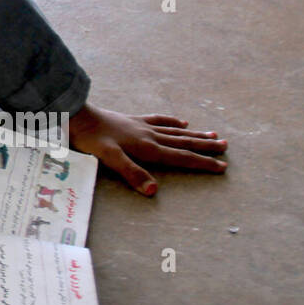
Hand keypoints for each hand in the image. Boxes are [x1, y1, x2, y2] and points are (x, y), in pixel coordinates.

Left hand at [68, 103, 226, 195]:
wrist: (77, 114)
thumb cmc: (91, 138)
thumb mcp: (109, 158)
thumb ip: (131, 173)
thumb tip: (153, 190)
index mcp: (147, 148)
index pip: (181, 157)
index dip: (202, 163)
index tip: (223, 166)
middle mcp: (149, 136)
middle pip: (183, 142)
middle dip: (205, 147)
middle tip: (226, 147)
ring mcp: (141, 126)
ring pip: (175, 131)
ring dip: (194, 134)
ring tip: (212, 135)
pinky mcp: (132, 120)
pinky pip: (158, 120)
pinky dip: (172, 122)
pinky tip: (181, 121)